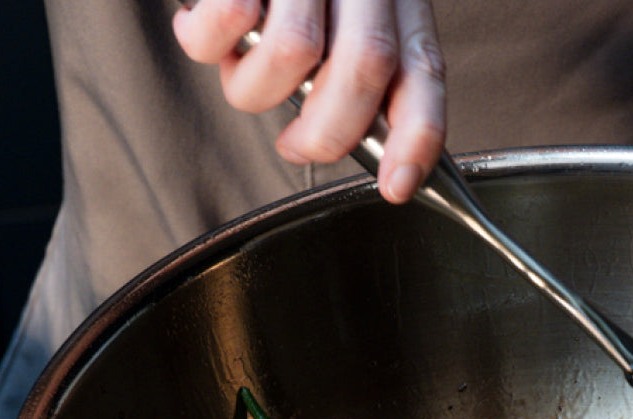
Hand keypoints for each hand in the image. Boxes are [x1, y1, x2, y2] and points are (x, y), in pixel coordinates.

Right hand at [174, 0, 445, 203]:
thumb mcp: (343, 9)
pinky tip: (209, 23)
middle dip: (328, 133)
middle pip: (364, 70)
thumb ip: (350, 67)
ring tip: (239, 67)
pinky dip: (211, 40)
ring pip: (292, 55)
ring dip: (255, 90)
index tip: (396, 186)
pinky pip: (230, 19)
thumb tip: (341, 142)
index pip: (423, 68)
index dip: (417, 137)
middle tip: (296, 145)